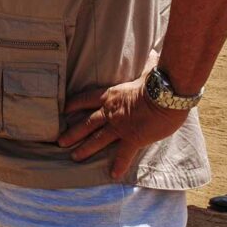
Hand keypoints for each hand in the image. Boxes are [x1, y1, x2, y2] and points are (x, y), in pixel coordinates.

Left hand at [57, 72, 189, 179]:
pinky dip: (118, 165)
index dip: (74, 104)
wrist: (166, 95)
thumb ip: (146, 66)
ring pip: (97, 140)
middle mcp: (110, 111)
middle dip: (72, 132)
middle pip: (86, 123)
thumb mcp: (147, 71)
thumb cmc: (157, 81)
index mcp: (111, 95)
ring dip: (85, 149)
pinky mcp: (133, 138)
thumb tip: (154, 52)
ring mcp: (120, 126)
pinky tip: (113, 175)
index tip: (63, 109)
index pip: (86, 99)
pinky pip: (123, 155)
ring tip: (74, 157)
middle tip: (59, 141)